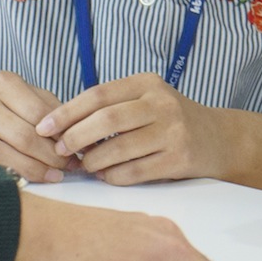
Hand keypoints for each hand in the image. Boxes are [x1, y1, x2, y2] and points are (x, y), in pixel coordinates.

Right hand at [0, 68, 64, 183]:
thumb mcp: (22, 92)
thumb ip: (49, 108)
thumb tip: (77, 135)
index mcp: (3, 83)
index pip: (39, 114)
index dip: (60, 135)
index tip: (75, 149)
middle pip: (23, 136)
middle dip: (51, 156)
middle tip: (68, 167)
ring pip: (1, 154)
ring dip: (31, 170)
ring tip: (52, 177)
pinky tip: (17, 182)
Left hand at [39, 75, 215, 184]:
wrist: (217, 139)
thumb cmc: (169, 120)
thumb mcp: (146, 100)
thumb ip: (110, 108)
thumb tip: (61, 127)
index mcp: (147, 83)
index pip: (98, 94)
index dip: (66, 112)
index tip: (44, 127)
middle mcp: (162, 104)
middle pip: (106, 120)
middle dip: (75, 138)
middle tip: (60, 150)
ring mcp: (173, 131)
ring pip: (118, 149)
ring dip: (92, 161)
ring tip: (85, 165)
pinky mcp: (178, 159)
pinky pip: (133, 172)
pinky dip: (112, 176)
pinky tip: (107, 175)